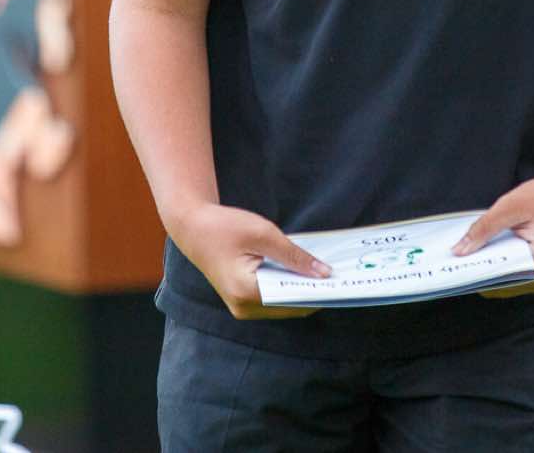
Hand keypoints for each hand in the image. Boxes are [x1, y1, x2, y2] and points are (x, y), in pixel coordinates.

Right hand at [167, 202, 327, 318]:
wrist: (192, 228)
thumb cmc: (225, 226)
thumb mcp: (264, 234)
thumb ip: (295, 256)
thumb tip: (324, 273)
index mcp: (247, 292)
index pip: (294, 300)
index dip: (319, 292)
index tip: (341, 281)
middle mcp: (244, 307)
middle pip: (290, 306)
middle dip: (313, 291)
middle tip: (338, 275)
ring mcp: (242, 308)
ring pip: (283, 305)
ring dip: (302, 290)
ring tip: (323, 272)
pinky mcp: (242, 301)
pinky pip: (273, 300)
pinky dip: (289, 288)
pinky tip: (302, 272)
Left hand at [452, 170, 533, 297]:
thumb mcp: (511, 205)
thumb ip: (484, 229)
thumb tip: (458, 252)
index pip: (499, 275)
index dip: (474, 270)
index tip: (451, 265)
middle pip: (500, 283)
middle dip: (478, 270)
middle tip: (455, 257)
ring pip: (504, 284)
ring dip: (487, 270)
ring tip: (469, 252)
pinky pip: (512, 279)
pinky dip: (497, 268)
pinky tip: (486, 252)